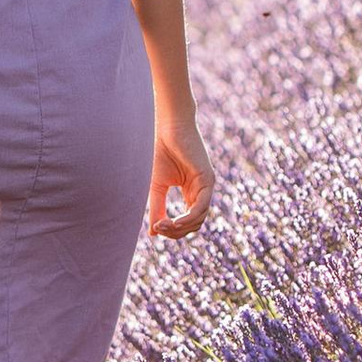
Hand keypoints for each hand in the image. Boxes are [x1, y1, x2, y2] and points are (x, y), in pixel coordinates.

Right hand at [148, 124, 214, 239]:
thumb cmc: (160, 152)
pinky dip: (188, 217)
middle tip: (158, 227)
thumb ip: (157, 208)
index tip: (155, 228)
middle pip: (194, 224)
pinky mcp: (208, 179)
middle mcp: (201, 192)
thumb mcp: (156, 186)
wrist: (168, 128)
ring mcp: (206, 186)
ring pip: (198, 219)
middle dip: (176, 231)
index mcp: (191, 193)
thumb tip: (154, 234)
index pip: (186, 223)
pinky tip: (174, 220)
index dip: (172, 231)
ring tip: (163, 224)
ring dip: (180, 227)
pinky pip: (201, 206)